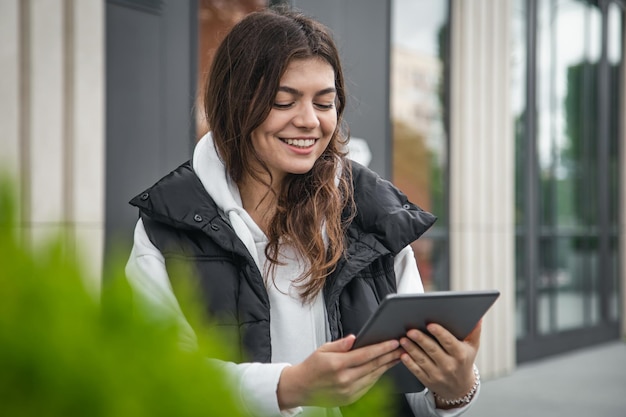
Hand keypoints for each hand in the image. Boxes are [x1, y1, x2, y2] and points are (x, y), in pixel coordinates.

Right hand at [277, 335, 401, 408]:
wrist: (301, 388)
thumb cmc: (312, 367)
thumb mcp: (323, 349)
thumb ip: (340, 344)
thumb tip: (354, 338)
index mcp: (337, 364)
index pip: (365, 354)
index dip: (382, 348)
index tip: (393, 342)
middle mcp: (344, 379)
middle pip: (373, 365)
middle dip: (389, 355)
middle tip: (401, 348)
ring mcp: (348, 391)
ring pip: (374, 376)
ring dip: (386, 366)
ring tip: (396, 357)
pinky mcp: (350, 398)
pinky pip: (368, 386)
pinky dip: (377, 376)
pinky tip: (383, 368)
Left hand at [399, 320, 481, 408]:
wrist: (460, 388)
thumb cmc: (464, 361)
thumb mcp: (472, 347)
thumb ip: (474, 331)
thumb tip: (478, 317)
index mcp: (460, 355)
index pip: (449, 342)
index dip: (440, 333)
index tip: (430, 325)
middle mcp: (449, 365)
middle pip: (433, 350)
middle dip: (421, 339)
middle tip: (410, 330)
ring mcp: (438, 374)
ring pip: (422, 360)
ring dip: (411, 349)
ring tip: (403, 339)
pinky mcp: (428, 380)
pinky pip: (417, 371)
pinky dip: (409, 363)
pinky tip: (403, 354)